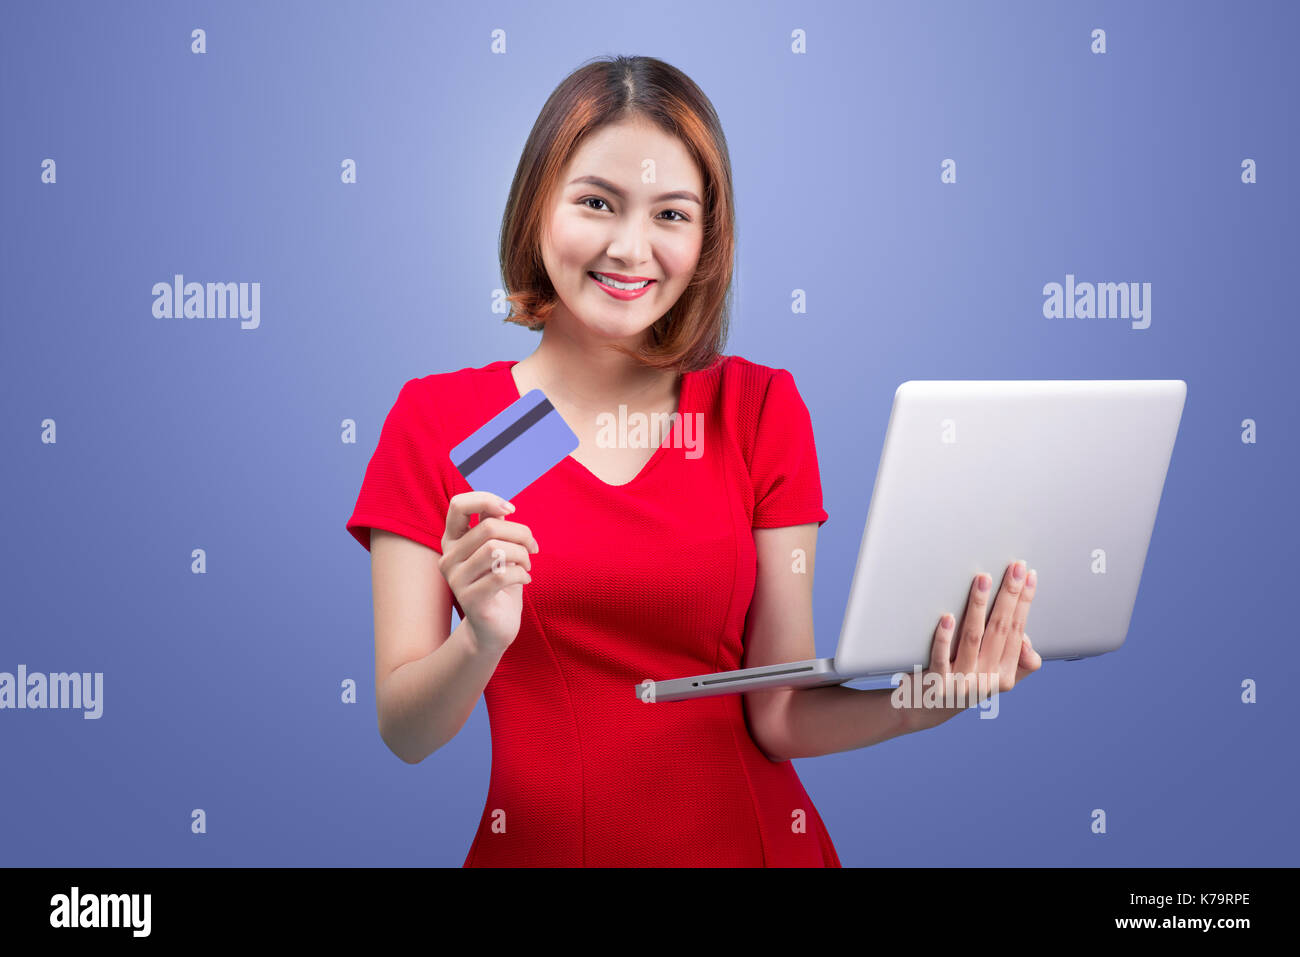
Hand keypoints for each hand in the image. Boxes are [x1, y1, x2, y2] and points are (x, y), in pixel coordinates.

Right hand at [437, 491, 538, 655]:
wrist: (495, 629)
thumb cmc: (500, 585)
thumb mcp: (497, 550)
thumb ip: (495, 527)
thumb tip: (503, 507)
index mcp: (453, 541)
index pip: (458, 505)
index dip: (487, 500)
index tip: (511, 510)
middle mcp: (448, 558)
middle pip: (488, 527)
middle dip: (520, 533)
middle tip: (532, 548)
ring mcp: (456, 580)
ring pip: (496, 549)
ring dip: (522, 554)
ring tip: (528, 565)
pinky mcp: (470, 599)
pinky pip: (502, 575)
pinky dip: (522, 574)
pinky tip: (526, 580)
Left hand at [902, 560, 1042, 731]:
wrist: (923, 709)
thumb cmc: (960, 681)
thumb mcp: (992, 676)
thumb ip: (1016, 660)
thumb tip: (1026, 641)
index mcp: (1004, 675)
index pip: (1017, 631)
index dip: (1024, 603)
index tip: (1028, 576)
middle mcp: (986, 680)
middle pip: (1000, 630)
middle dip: (1009, 596)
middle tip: (1014, 567)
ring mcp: (961, 682)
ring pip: (972, 638)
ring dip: (978, 606)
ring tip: (982, 580)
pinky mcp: (937, 683)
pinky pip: (941, 657)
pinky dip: (944, 638)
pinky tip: (946, 617)